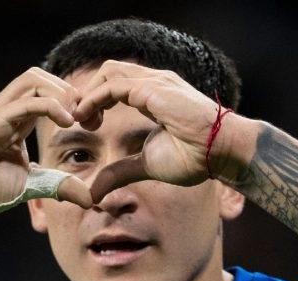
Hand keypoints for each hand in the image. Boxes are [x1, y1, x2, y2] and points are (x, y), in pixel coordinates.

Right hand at [0, 67, 93, 208]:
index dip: (75, 103)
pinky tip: (68, 122)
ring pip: (33, 79)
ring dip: (61, 92)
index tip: (94, 124)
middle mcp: (6, 111)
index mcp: (16, 122)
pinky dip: (51, 106)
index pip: (48, 93)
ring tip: (78, 117)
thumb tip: (88, 198)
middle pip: (42, 77)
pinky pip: (25, 102)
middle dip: (71, 91)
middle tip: (90, 118)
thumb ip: (57, 186)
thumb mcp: (28, 188)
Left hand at [72, 61, 245, 200]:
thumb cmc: (195, 157)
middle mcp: (153, 82)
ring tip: (79, 119)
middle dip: (87, 93)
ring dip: (87, 94)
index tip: (85, 125)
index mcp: (154, 95)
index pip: (115, 83)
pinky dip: (93, 99)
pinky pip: (112, 86)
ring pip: (107, 73)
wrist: (221, 151)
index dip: (95, 100)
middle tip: (77, 120)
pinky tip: (85, 118)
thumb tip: (94, 192)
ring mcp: (154, 81)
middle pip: (108, 72)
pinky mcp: (152, 89)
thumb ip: (119, 172)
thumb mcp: (145, 166)